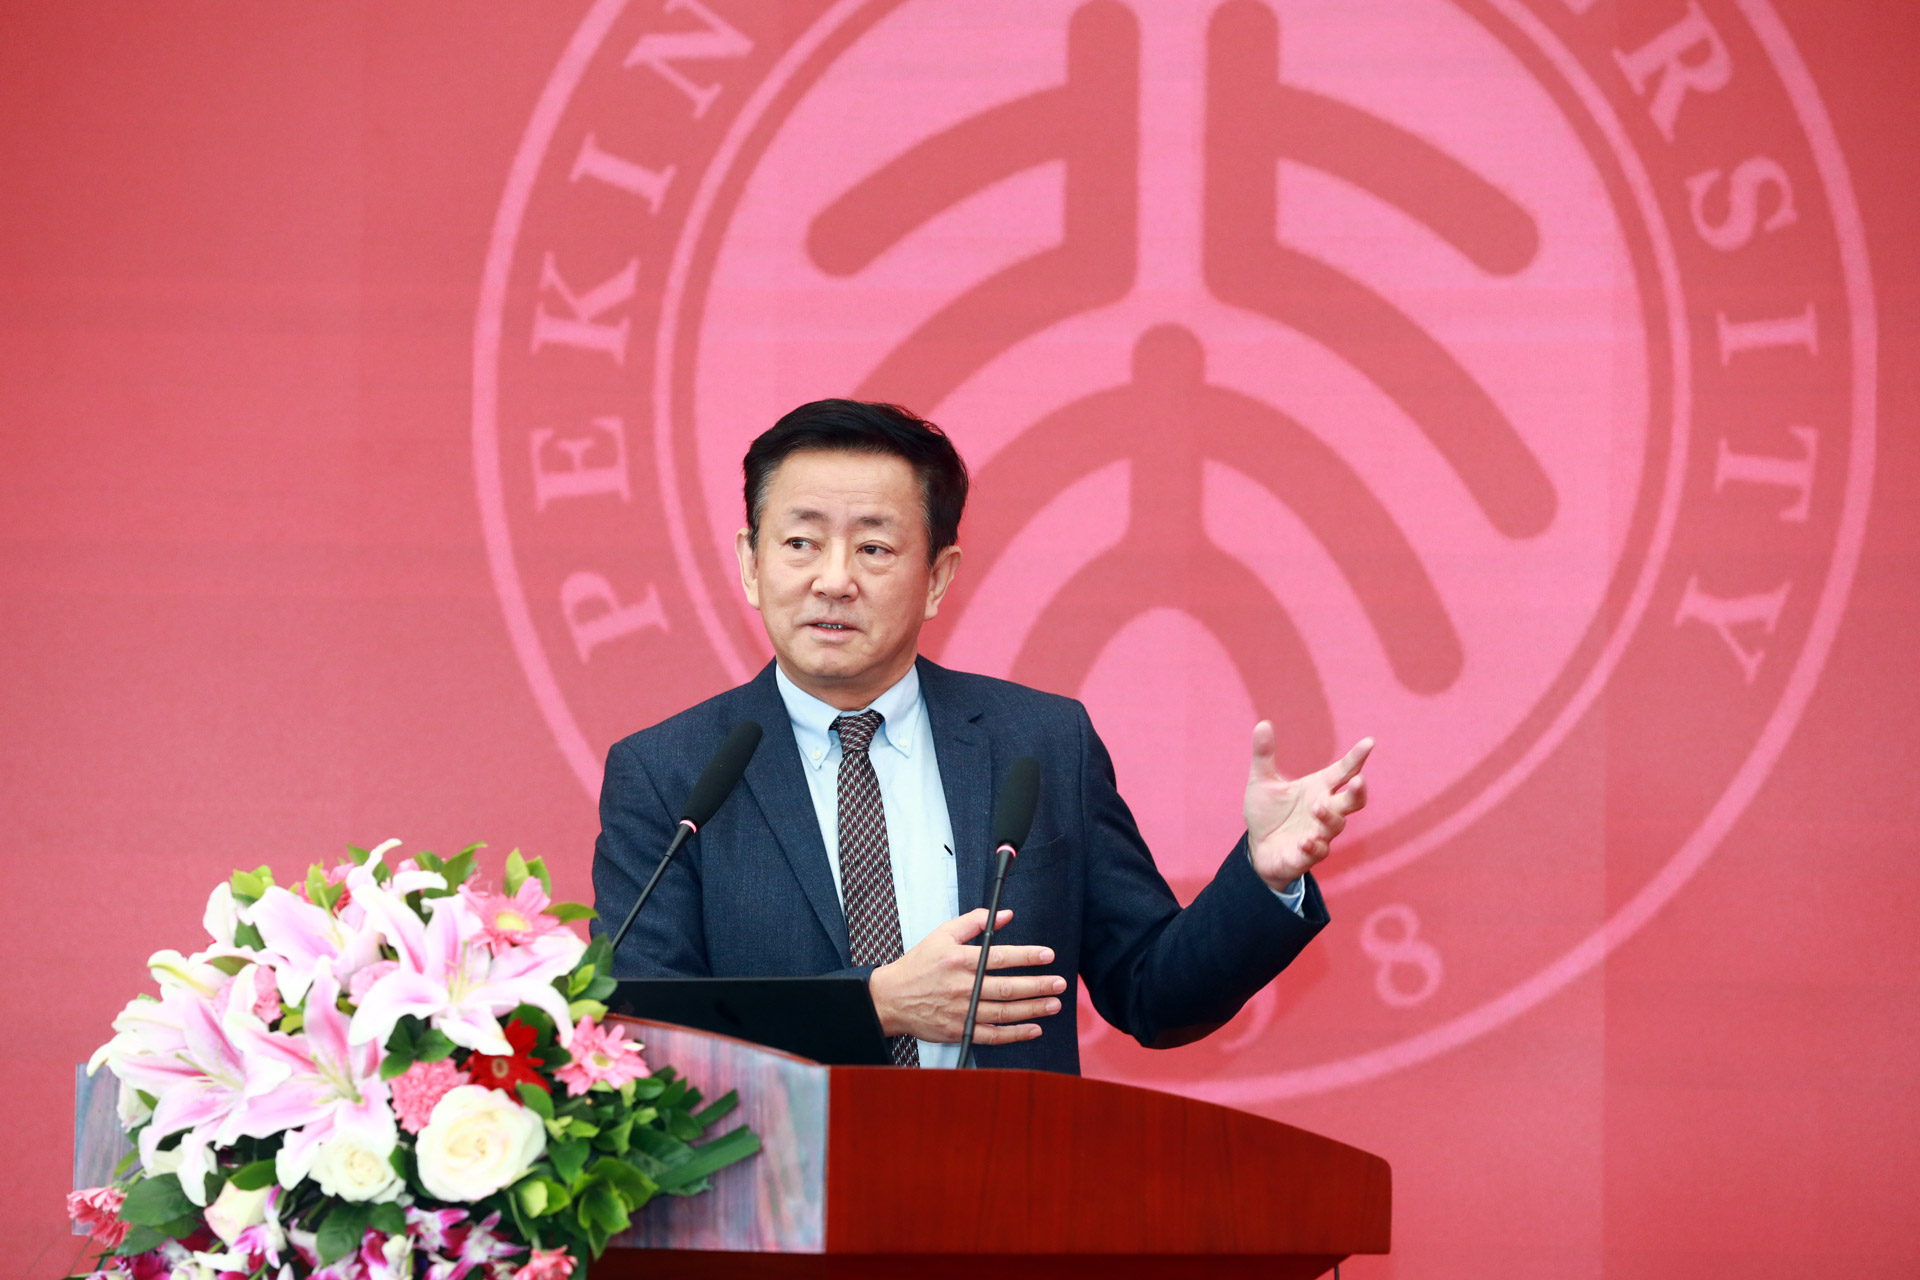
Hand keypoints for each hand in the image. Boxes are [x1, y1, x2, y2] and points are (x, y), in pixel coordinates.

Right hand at [867, 908, 1064, 1043]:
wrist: (891, 998)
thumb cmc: (918, 964)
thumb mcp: (942, 934)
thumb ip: (974, 922)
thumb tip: (1005, 916)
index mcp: (959, 960)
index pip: (1000, 957)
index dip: (1027, 956)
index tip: (1048, 956)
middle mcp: (962, 987)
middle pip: (1007, 988)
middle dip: (1038, 986)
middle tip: (1060, 984)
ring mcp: (961, 1011)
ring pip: (1004, 1013)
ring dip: (1032, 1009)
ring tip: (1054, 1004)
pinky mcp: (959, 1030)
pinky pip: (993, 1035)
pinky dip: (1015, 1034)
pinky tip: (1034, 1029)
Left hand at [1244, 724, 1372, 891]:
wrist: (1257, 848)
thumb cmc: (1268, 813)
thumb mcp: (1262, 781)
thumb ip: (1264, 755)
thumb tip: (1262, 723)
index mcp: (1318, 788)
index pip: (1343, 771)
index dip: (1357, 757)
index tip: (1369, 742)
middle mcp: (1324, 809)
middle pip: (1353, 800)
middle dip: (1358, 791)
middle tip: (1359, 780)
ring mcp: (1319, 833)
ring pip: (1336, 825)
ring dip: (1329, 816)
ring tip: (1317, 807)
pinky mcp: (1307, 855)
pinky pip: (1318, 852)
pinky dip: (1313, 846)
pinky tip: (1305, 840)